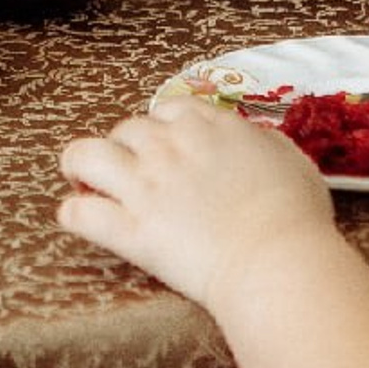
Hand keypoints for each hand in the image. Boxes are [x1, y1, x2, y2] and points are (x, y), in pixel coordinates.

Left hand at [57, 97, 334, 311]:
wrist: (276, 259)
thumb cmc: (294, 215)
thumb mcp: (290, 159)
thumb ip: (260, 143)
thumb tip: (250, 142)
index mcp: (207, 125)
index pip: (168, 109)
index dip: (163, 127)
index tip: (168, 146)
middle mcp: (167, 146)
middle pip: (126, 129)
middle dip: (126, 148)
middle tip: (132, 171)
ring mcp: (143, 185)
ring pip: (84, 156)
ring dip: (81, 167)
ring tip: (85, 182)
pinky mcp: (128, 229)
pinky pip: (79, 213)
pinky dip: (74, 215)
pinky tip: (80, 220)